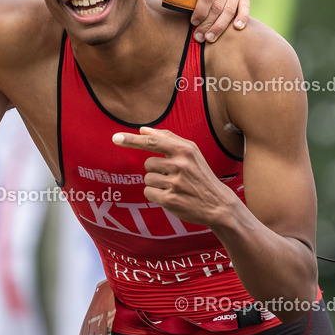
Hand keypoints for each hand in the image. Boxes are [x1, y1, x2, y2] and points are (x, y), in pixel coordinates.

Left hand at [112, 127, 236, 226]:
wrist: (218, 204)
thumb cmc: (201, 175)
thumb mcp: (192, 152)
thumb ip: (168, 138)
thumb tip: (143, 130)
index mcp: (185, 150)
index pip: (152, 142)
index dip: (132, 140)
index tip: (115, 138)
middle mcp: (180, 165)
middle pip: (147, 164)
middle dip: (156, 170)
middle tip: (174, 177)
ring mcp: (175, 183)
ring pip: (147, 179)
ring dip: (156, 184)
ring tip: (174, 187)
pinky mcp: (169, 200)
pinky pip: (148, 193)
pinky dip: (156, 195)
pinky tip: (171, 196)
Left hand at [189, 0, 249, 42]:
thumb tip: (179, 6)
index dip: (200, 12)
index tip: (193, 23)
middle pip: (217, 7)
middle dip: (207, 24)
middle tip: (199, 37)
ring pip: (229, 11)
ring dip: (219, 27)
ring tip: (210, 38)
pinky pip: (245, 8)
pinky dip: (242, 18)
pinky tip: (237, 28)